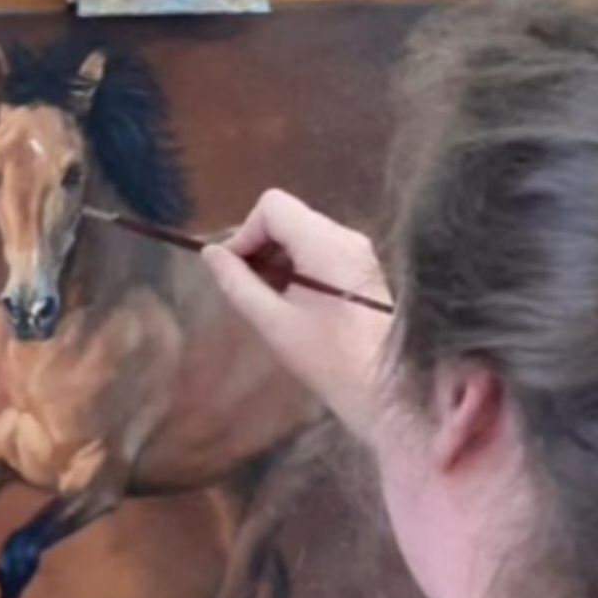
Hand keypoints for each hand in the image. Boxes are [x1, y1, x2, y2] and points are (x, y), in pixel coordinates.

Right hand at [201, 189, 392, 439]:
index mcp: (325, 243)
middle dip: (260, 247)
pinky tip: (293, 303)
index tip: (233, 271)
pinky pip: (321, 251)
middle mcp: (346, 236)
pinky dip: (299, 268)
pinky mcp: (363, 268)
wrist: (386, 390)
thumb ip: (238, 284)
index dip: (244, 233)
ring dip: (278, 260)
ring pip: (303, 233)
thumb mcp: (275, 324)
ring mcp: (359, 251)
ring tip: (269, 300)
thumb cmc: (330, 361)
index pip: (272, 206)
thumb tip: (210, 254)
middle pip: (288, 217)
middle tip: (247, 289)